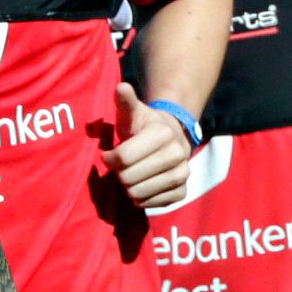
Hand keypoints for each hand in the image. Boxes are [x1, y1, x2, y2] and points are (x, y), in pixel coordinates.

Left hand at [101, 83, 192, 208]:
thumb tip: (121, 87)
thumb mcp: (133, 112)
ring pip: (139, 193)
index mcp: (163, 133)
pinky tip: (140, 186)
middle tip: (121, 167)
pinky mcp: (183, 191)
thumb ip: (125, 101)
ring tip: (130, 176)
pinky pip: (153, 204)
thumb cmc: (144, 126)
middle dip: (119, 174)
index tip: (108, 154)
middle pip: (129, 178)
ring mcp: (183, 174)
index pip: (123, 158)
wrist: (172, 137)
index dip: (109, 158)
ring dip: (128, 187)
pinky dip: (141, 199)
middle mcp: (178, 154)